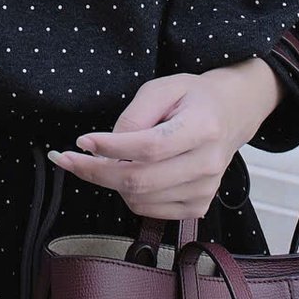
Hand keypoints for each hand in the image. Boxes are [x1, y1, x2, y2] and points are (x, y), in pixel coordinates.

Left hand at [47, 59, 282, 220]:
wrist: (231, 114)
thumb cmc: (193, 98)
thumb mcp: (162, 88)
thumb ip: (134, 115)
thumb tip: (106, 147)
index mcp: (202, 128)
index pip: (149, 148)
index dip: (111, 148)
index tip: (82, 141)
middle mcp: (207, 164)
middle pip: (140, 180)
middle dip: (96, 172)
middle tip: (67, 159)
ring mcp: (205, 190)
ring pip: (139, 199)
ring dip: (110, 182)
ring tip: (104, 160)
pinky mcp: (198, 206)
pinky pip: (148, 209)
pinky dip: (128, 194)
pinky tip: (128, 173)